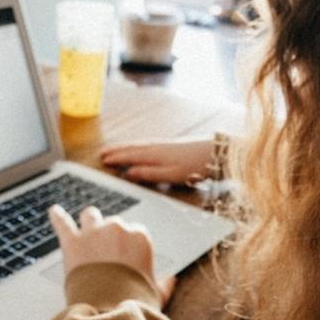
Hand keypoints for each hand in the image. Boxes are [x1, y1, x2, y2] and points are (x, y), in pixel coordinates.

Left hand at [48, 204, 175, 306]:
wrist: (108, 311)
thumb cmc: (134, 303)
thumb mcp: (155, 295)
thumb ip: (163, 285)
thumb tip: (171, 280)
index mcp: (140, 238)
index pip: (135, 231)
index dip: (129, 244)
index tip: (126, 255)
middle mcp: (117, 229)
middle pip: (113, 224)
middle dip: (109, 235)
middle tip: (106, 252)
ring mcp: (93, 233)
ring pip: (90, 216)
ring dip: (89, 222)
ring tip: (86, 227)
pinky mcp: (72, 242)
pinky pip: (62, 223)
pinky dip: (57, 217)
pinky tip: (54, 212)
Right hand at [99, 137, 213, 185]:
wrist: (216, 152)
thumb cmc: (195, 166)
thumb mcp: (170, 174)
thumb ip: (149, 173)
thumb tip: (128, 173)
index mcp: (154, 154)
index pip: (129, 155)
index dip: (115, 157)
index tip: (103, 159)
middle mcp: (156, 147)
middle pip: (132, 148)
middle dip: (117, 150)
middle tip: (102, 153)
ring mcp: (164, 145)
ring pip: (139, 146)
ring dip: (125, 148)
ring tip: (115, 150)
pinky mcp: (171, 146)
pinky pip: (147, 145)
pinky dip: (137, 147)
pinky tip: (139, 150)